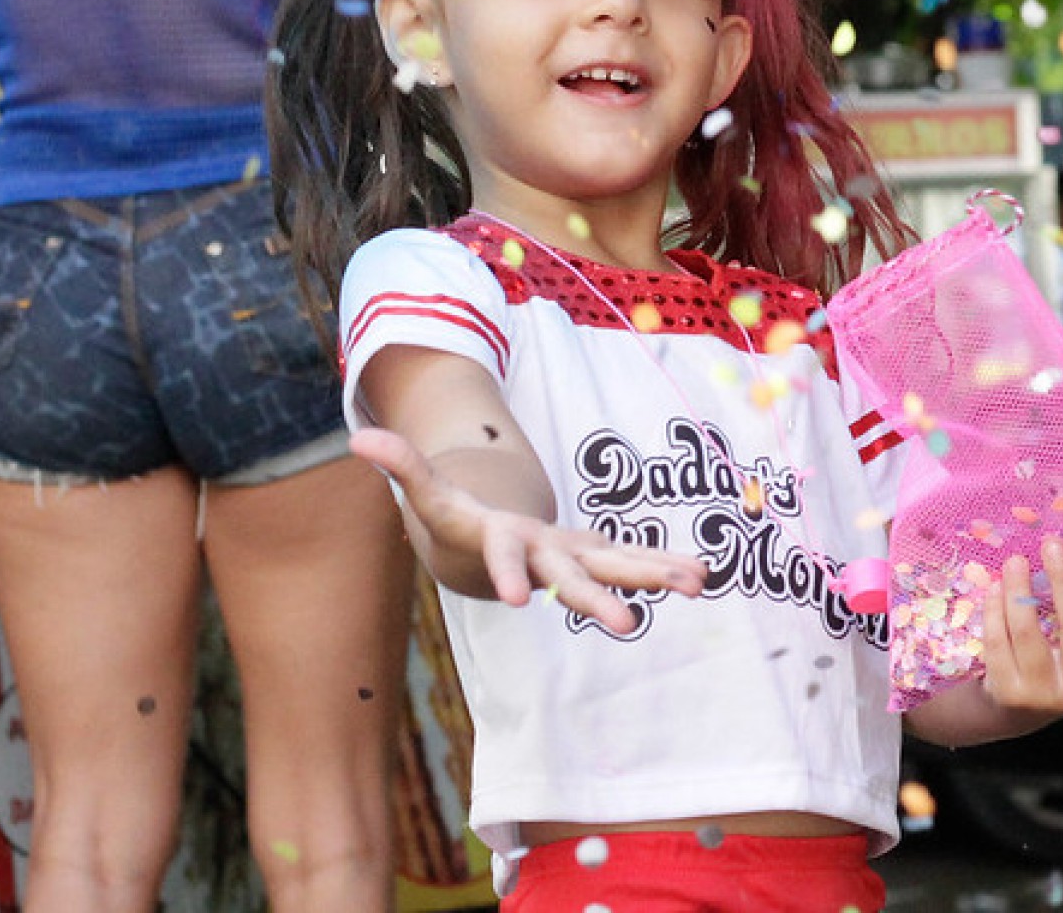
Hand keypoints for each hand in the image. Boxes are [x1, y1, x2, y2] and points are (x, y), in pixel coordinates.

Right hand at [349, 427, 706, 631]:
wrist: (484, 557)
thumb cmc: (456, 520)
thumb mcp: (429, 492)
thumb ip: (401, 465)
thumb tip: (359, 436)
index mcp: (502, 546)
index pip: (504, 561)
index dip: (510, 577)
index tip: (521, 604)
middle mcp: (543, 561)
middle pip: (571, 582)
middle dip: (596, 603)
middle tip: (627, 627)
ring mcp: (573, 560)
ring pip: (617, 569)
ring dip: (654, 578)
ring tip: (697, 585)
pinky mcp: (595, 554)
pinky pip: (634, 558)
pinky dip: (666, 564)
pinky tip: (703, 573)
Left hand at [978, 537, 1062, 716]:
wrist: (1022, 710)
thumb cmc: (1062, 662)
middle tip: (1052, 544)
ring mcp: (1045, 696)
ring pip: (1029, 632)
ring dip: (1019, 589)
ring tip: (1015, 562)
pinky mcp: (1010, 694)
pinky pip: (999, 642)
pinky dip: (995, 610)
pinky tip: (996, 588)